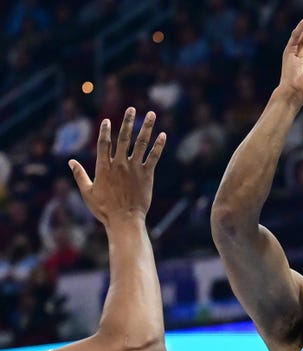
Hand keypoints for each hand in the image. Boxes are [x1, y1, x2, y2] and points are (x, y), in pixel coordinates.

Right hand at [69, 107, 165, 226]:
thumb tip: (70, 161)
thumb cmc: (104, 209)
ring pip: (141, 144)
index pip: (104, 143)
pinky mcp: (147, 175)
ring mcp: (134, 168)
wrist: (124, 220)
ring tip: (152, 114)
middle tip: (132, 109)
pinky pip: (154, 157)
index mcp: (104, 167)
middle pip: (124, 138)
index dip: (105, 130)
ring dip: (147, 128)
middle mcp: (119, 164)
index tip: (107, 120)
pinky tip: (163, 135)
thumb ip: (80, 175)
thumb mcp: (87, 192)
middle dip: (128, 121)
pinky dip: (159, 146)